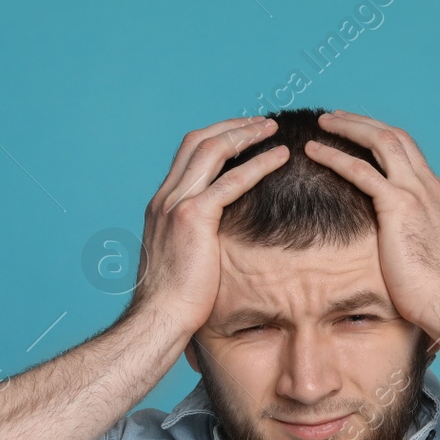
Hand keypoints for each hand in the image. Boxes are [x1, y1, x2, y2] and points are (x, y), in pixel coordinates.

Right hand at [128, 117, 288, 334]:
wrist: (160, 317)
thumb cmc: (174, 300)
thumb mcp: (182, 260)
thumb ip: (195, 240)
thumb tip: (216, 244)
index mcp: (162, 205)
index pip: (187, 155)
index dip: (217, 138)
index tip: (243, 135)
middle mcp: (165, 197)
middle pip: (198, 141)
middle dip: (231, 126)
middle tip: (262, 122)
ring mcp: (176, 204)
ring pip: (212, 150)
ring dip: (245, 134)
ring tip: (273, 129)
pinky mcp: (193, 218)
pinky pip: (230, 181)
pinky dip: (257, 164)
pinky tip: (280, 157)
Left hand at [306, 110, 439, 339]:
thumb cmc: (435, 292)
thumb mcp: (424, 254)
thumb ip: (410, 237)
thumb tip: (393, 246)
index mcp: (438, 196)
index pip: (408, 154)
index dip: (382, 139)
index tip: (360, 134)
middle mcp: (431, 186)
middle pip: (395, 137)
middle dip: (364, 122)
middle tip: (337, 117)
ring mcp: (417, 192)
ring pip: (381, 141)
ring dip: (350, 127)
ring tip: (324, 122)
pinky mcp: (399, 206)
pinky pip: (361, 170)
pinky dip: (335, 156)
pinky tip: (314, 151)